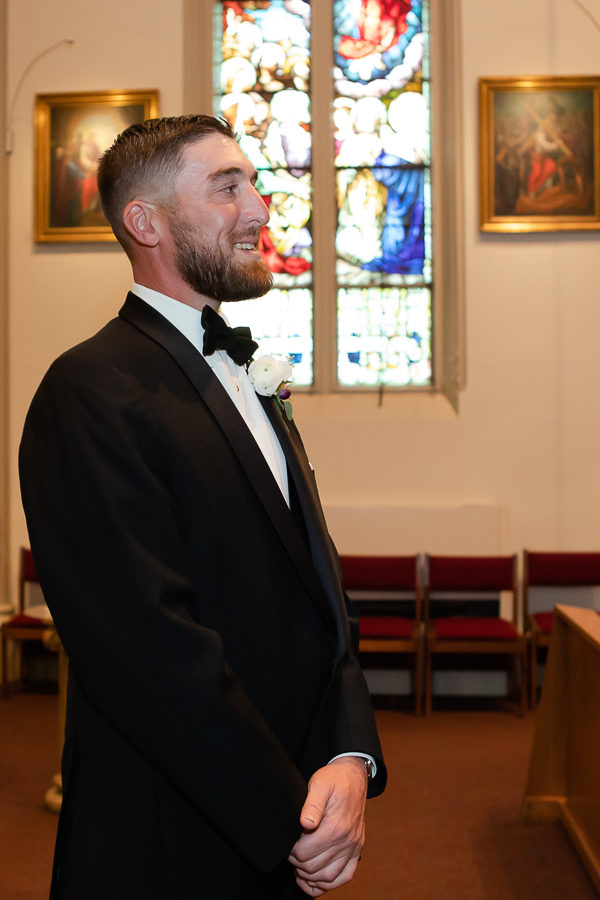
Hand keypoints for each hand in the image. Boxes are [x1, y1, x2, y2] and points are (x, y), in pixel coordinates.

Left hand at [288, 756, 367, 895]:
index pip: (305, 853)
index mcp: (335, 827)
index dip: (291, 852)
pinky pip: (345, 877)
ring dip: (310, 877)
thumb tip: (306, 824)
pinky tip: (314, 880)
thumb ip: (312, 805)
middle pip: (314, 868)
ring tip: (298, 867)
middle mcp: (346, 841)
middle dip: (297, 864)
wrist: (354, 777)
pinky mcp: (356, 850)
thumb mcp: (320, 784)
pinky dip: (329, 884)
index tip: (286, 845)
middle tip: (289, 854)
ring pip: (329, 877)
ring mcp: (353, 847)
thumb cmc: (334, 780)